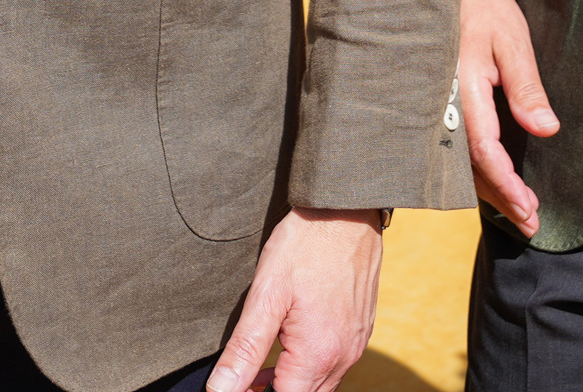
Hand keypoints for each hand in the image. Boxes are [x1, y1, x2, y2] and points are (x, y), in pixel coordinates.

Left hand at [206, 207, 382, 391]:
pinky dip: (309, 366)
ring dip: (290, 383)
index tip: (235, 386)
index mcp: (318, 355)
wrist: (347, 209)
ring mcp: (356, 344)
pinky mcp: (360, 329)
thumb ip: (245, 349)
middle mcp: (343, 357)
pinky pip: (334, 364)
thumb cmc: (305, 245)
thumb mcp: (266, 295)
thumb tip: (222, 390)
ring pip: (320, 384)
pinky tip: (288, 346)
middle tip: (242, 379)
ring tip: (259, 370)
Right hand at [455, 0, 557, 233]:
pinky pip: (457, 147)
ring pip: (461, 162)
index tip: (529, 207)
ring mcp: (439, 106)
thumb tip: (546, 130)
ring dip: (490, 190)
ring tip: (521, 213)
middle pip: (470, 167)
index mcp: (462, 89)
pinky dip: (479, 170)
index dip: (506, 183)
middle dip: (500, 198)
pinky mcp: (442, 104)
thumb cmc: (486, 9)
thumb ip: (525, 87)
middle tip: (531, 223)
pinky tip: (496, 183)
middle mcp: (444, 104)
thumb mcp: (513, 41)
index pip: (484, 150)